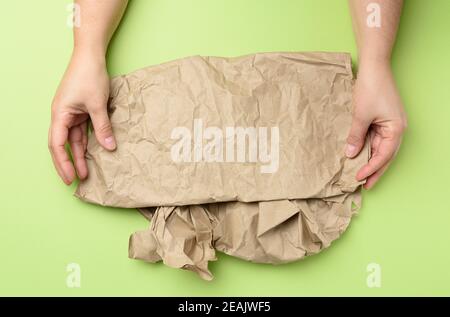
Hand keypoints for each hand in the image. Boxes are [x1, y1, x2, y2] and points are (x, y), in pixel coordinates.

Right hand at [49, 49, 115, 184]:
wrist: (91, 56)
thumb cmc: (89, 76)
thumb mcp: (97, 104)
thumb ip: (102, 127)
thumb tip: (109, 147)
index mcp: (60, 114)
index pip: (57, 144)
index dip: (63, 162)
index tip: (70, 178)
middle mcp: (62, 116)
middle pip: (62, 145)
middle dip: (68, 163)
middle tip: (76, 181)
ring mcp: (72, 114)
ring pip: (74, 140)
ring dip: (79, 155)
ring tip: (87, 173)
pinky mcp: (81, 111)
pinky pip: (82, 131)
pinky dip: (88, 143)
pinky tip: (94, 154)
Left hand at [346, 61, 406, 188]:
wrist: (373, 67)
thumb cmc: (371, 89)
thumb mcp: (360, 116)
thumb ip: (356, 136)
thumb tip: (350, 154)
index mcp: (396, 130)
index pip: (384, 156)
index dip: (371, 169)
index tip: (359, 179)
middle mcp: (396, 129)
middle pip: (385, 155)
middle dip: (374, 170)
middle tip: (364, 185)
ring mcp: (389, 124)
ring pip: (379, 148)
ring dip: (370, 160)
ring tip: (360, 174)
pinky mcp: (381, 119)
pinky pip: (374, 138)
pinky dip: (366, 148)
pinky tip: (358, 156)